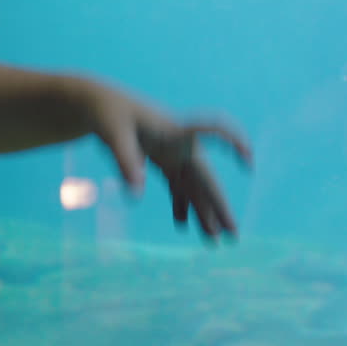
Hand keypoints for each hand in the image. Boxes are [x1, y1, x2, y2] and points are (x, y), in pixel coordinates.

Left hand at [86, 84, 252, 238]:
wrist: (98, 104)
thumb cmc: (109, 114)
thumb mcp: (114, 134)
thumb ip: (126, 161)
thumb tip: (135, 194)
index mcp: (176, 130)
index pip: (212, 129)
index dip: (232, 142)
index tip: (247, 160)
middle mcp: (180, 143)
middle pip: (205, 178)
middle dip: (219, 206)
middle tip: (232, 235)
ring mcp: (172, 153)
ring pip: (192, 187)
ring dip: (202, 212)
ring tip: (212, 240)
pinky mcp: (161, 160)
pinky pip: (176, 185)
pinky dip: (180, 203)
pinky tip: (182, 223)